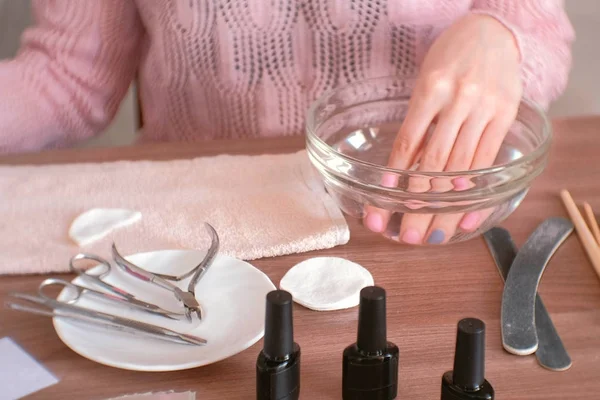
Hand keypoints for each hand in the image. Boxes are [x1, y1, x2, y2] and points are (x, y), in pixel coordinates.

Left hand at [365, 13, 521, 243]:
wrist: (492, 32)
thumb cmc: (449, 59)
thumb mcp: (425, 84)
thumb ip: (419, 124)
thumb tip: (404, 174)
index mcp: (431, 89)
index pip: (408, 143)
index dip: (395, 178)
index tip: (383, 205)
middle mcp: (460, 100)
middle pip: (435, 164)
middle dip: (419, 204)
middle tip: (408, 235)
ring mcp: (486, 109)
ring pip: (462, 170)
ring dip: (445, 209)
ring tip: (432, 236)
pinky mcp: (505, 117)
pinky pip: (487, 163)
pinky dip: (475, 194)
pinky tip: (464, 218)